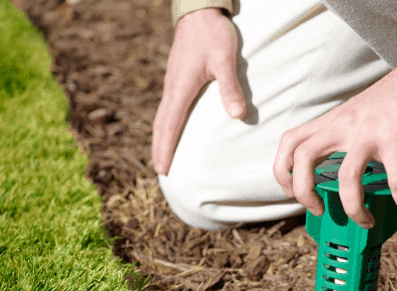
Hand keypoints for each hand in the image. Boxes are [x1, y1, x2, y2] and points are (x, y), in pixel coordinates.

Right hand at [152, 8, 245, 174]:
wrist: (199, 10)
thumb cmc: (213, 34)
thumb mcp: (225, 59)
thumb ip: (231, 87)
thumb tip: (237, 116)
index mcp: (180, 88)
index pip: (170, 125)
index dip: (165, 148)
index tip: (162, 168)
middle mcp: (172, 88)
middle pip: (161, 124)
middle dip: (159, 148)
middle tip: (160, 170)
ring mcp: (173, 83)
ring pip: (163, 116)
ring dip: (161, 137)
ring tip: (163, 155)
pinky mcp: (177, 78)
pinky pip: (169, 107)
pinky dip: (167, 124)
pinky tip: (174, 129)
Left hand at [273, 12, 396, 228]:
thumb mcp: (371, 117)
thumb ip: (375, 148)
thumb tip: (396, 180)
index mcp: (335, 120)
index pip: (291, 141)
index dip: (282, 170)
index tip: (292, 192)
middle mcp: (345, 125)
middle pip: (303, 158)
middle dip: (304, 193)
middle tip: (319, 209)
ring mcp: (369, 132)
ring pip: (346, 177)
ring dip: (353, 207)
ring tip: (366, 222)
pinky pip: (396, 179)